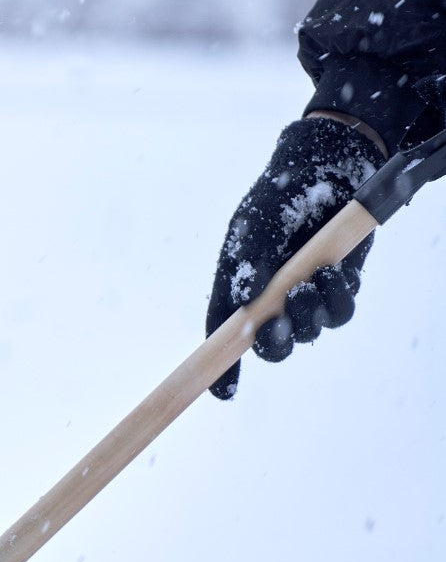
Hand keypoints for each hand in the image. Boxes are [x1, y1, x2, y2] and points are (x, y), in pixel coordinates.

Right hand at [205, 116, 385, 399]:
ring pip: (309, 333)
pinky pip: (339, 312)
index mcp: (238, 294)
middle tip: (278, 325)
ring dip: (309, 314)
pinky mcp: (338, 289)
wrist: (323, 170)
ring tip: (312, 279)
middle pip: (271, 347)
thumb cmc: (276, 199)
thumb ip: (247, 264)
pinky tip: (332, 272)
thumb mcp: (250, 228)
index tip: (223, 392)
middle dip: (274, 343)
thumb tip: (247, 300)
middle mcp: (271, 303)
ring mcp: (306, 299)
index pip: (223, 340)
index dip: (222, 369)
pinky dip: (336, 298)